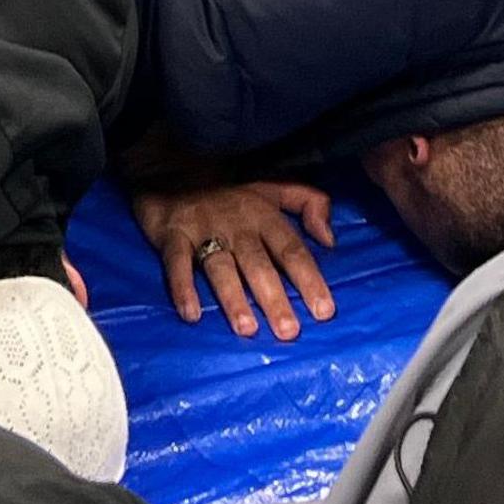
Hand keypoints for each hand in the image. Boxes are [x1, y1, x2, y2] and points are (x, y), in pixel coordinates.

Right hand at [134, 180, 336, 339]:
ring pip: (220, 266)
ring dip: (233, 298)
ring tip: (247, 328)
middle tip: (288, 331)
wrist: (174, 172)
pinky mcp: (173, 235)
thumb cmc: (232, 193)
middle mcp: (237, 224)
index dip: (309, 279)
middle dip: (274, 298)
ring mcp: (204, 229)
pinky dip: (182, 287)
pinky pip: (177, 263)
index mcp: (264, 215)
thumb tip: (330, 239)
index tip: (324, 311)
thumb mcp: (275, 189)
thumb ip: (310, 204)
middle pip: (258, 264)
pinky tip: (191, 314)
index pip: (291, 249)